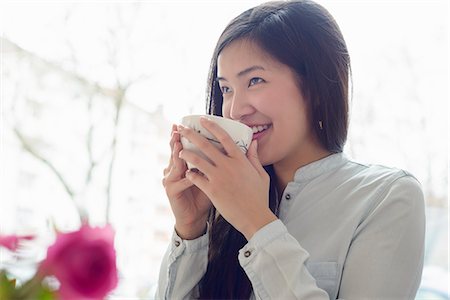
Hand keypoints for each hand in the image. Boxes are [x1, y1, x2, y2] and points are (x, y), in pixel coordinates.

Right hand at [162, 124, 211, 239]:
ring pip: (174, 165)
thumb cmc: (205, 195)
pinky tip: (190, 174)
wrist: (195, 217)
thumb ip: (219, 162)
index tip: (189, 123)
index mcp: (186, 164)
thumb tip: (234, 147)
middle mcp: (176, 169)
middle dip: (176, 139)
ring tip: (180, 146)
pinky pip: (179, 183)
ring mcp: (172, 180)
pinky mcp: (172, 192)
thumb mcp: (212, 177)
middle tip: (179, 128)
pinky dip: (186, 178)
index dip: (186, 134)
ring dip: (177, 155)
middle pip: (175, 151)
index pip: (185, 145)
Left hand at [178, 117, 276, 239]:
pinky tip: (187, 172)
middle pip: (206, 145)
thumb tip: (253, 143)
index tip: (203, 120)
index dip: (212, 127)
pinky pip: (196, 178)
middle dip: (191, 135)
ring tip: (179, 151)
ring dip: (186, 154)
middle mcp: (228, 165)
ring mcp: (219, 177)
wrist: (255, 217)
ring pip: (197, 160)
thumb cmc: (259, 197)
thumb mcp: (261, 174)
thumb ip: (254, 157)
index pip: (224, 137)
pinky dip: (190, 174)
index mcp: (240, 160)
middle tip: (182, 129)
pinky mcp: (212, 190)